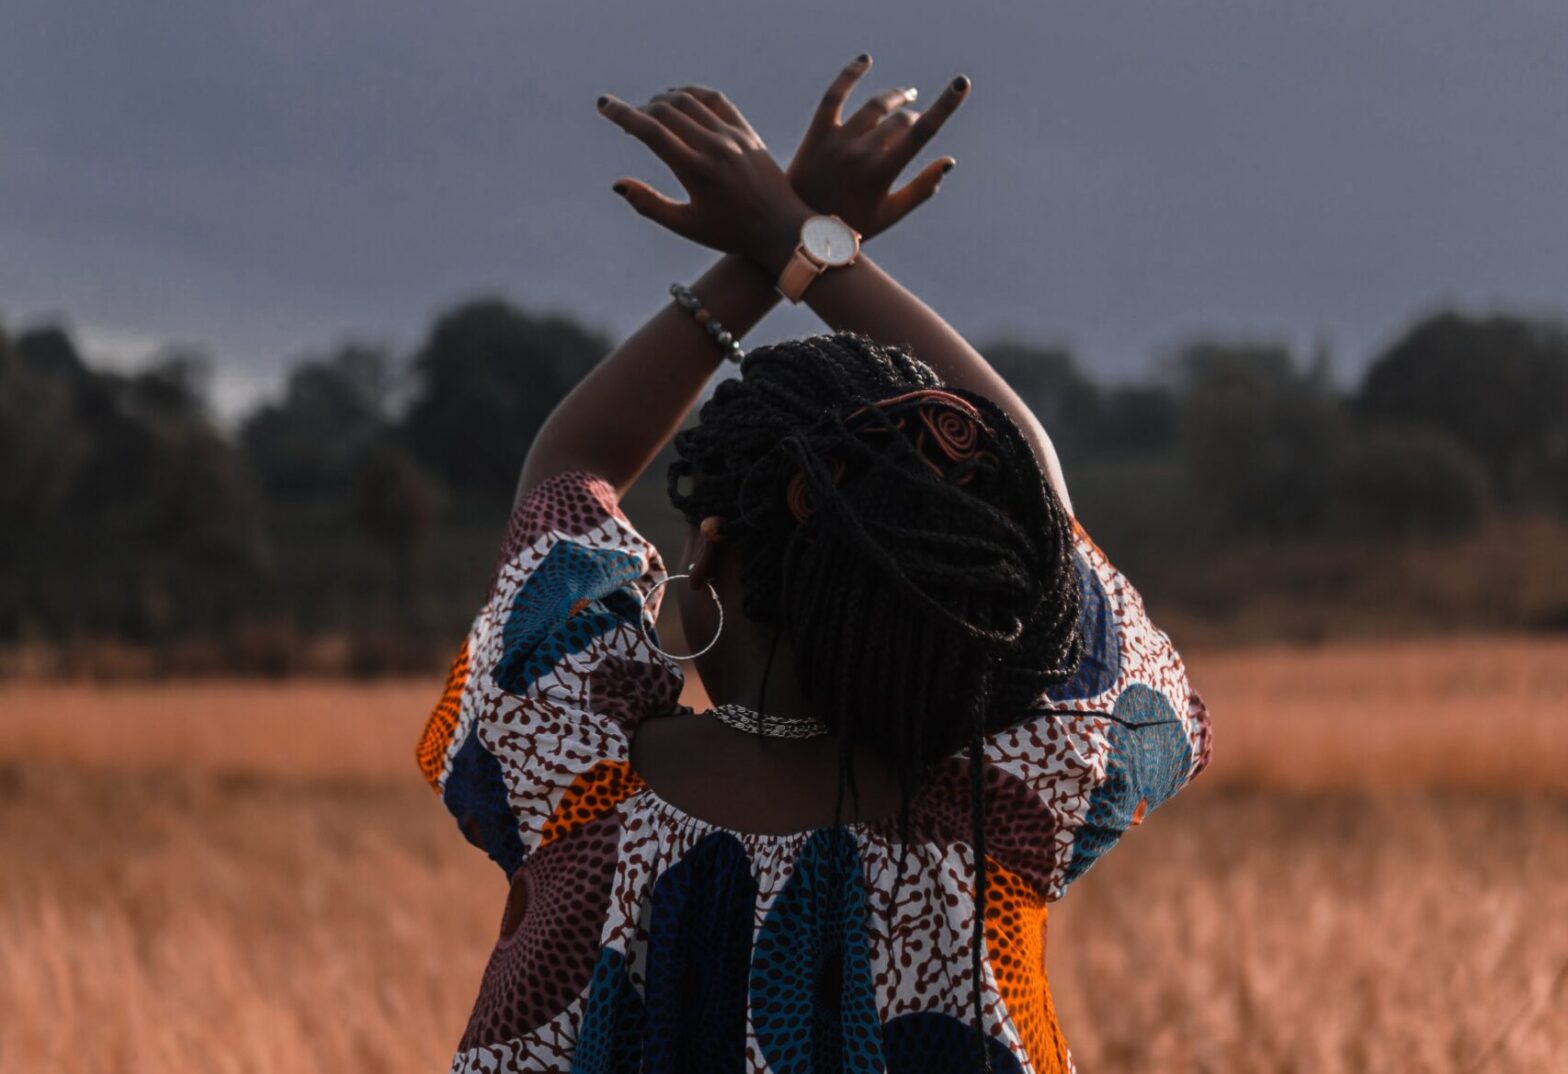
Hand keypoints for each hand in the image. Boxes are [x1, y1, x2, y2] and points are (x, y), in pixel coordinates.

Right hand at [598, 89, 813, 275]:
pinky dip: (692, 94)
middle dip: (640, 110)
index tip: (603, 105)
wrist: (782, 230)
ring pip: (689, 100)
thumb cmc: (731, 233)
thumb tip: (617, 184)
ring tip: (650, 111)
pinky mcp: (747, 132)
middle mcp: (714, 148)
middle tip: (627, 121)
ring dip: (663, 99)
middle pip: (666, 111)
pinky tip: (680, 100)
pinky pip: (715, 100)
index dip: (623, 115)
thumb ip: (649, 205)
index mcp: (696, 171)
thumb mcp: (686, 226)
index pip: (651, 132)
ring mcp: (733, 137)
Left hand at [787, 55, 969, 239]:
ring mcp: (837, 141)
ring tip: (904, 97)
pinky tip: (866, 60)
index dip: (944, 106)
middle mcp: (860, 153)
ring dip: (895, 99)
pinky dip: (850, 75)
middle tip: (914, 121)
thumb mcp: (890, 214)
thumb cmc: (851, 228)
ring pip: (875, 106)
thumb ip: (922, 189)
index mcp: (881, 174)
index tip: (961, 84)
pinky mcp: (817, 133)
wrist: (799, 232)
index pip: (920, 133)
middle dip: (913, 118)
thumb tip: (948, 160)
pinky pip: (834, 95)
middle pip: (900, 120)